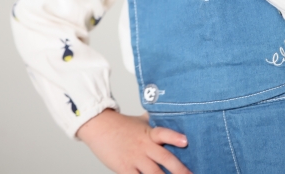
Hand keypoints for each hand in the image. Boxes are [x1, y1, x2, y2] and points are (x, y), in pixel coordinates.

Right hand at [76, 109, 191, 173]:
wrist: (98, 126)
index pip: (163, 133)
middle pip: (163, 158)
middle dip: (179, 169)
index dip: (174, 137)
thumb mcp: (139, 120)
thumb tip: (166, 116)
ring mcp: (134, 158)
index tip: (186, 141)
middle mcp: (143, 146)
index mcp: (148, 133)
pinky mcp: (124, 168)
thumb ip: (153, 122)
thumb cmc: (120, 124)